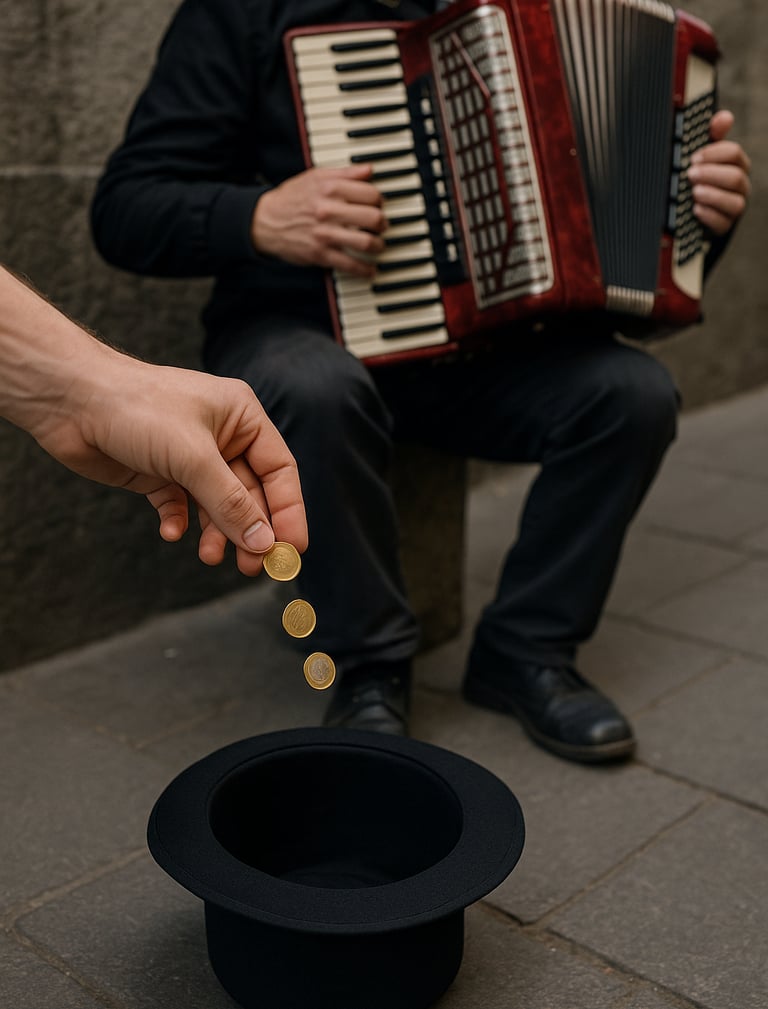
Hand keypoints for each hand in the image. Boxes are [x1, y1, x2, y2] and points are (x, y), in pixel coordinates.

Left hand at [38, 352, 307, 574]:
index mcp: (241, 417)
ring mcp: (189, 456)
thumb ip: (231, 504)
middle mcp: (221, 436)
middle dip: (250, 530)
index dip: (289, 511)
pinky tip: (172, 532)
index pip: (279, 470)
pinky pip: (181, 506)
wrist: (69, 401)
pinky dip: (179, 522)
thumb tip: (263, 544)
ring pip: (216, 505)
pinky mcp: (159, 473)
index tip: (293, 550)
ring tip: (210, 557)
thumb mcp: (193, 458)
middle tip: (252, 567)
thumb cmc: (135, 409)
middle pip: (250, 493)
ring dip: (216, 533)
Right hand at [251, 165, 386, 276]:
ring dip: (378, 246)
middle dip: (383, 224)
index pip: (371, 194)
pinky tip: (370, 270)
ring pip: (366, 242)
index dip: (380, 200)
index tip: (379, 205)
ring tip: (378, 245)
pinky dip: (365, 270)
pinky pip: (350, 265)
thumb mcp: (315, 177)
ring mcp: (325, 234)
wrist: (265, 221)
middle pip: (373, 218)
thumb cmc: (292, 198)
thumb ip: (345, 173)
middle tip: (382, 226)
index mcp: (330, 188)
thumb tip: (369, 170)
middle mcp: (329, 210)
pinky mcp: (320, 254)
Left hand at [688, 109, 750, 235]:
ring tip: (694, 192)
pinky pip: (723, 223)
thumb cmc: (701, 180)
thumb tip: (725, 116)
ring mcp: (734, 208)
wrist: (692, 214)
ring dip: (713, 195)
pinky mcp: (725, 227)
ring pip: (735, 202)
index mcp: (736, 165)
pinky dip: (709, 215)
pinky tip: (695, 209)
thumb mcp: (704, 158)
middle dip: (712, 174)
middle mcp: (739, 186)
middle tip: (691, 174)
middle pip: (736, 177)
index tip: (694, 157)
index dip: (714, 154)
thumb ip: (713, 137)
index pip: (734, 154)